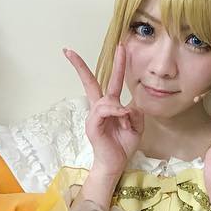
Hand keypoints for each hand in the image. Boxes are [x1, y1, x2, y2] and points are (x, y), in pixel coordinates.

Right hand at [65, 44, 141, 178]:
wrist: (115, 164)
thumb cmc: (124, 144)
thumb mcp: (137, 125)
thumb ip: (135, 112)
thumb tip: (126, 107)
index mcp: (109, 106)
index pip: (106, 83)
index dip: (113, 65)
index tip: (117, 47)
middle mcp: (99, 108)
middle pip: (91, 82)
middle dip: (81, 66)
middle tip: (73, 51)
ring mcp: (94, 116)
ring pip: (107, 100)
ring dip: (122, 110)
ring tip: (127, 123)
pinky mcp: (93, 125)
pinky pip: (104, 111)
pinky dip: (117, 113)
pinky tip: (123, 120)